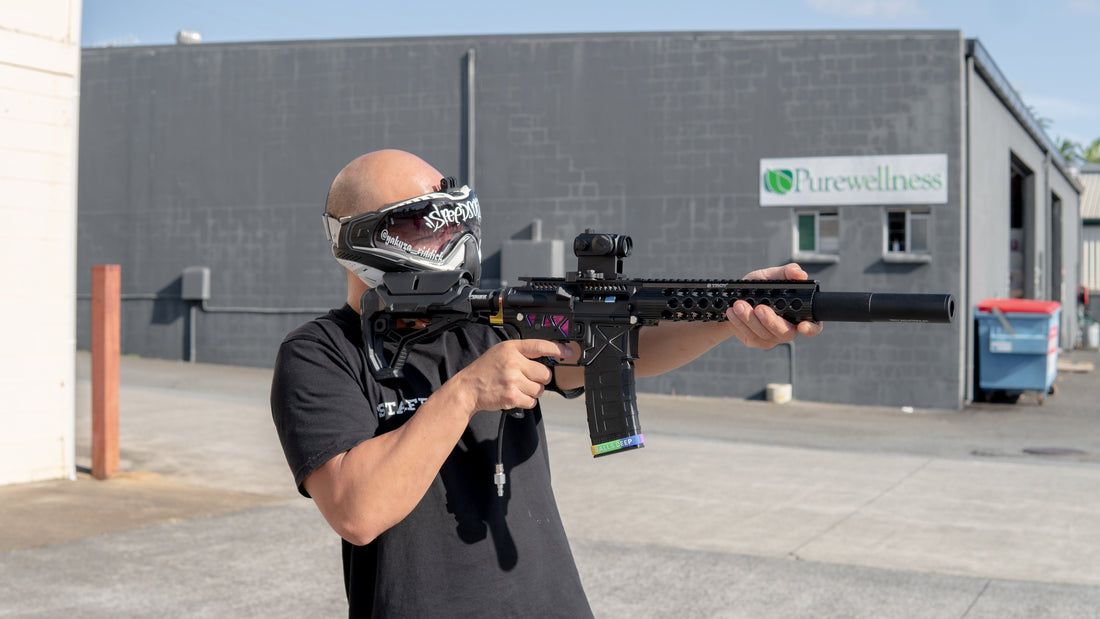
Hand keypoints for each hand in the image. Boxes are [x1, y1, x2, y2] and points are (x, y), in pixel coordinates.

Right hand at [451, 339, 572, 411]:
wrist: (468, 388)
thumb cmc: (485, 370)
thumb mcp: (501, 352)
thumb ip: (522, 352)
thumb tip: (547, 356)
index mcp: (511, 348)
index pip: (540, 346)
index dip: (558, 349)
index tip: (569, 351)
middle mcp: (513, 362)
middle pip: (544, 373)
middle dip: (540, 378)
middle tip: (527, 378)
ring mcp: (513, 380)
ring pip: (540, 389)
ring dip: (533, 391)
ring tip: (518, 387)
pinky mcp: (512, 396)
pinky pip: (532, 401)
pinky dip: (527, 401)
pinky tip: (516, 395)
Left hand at [726, 263, 823, 348]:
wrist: (735, 299)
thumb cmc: (758, 288)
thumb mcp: (769, 277)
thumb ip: (784, 273)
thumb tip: (798, 272)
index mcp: (798, 312)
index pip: (813, 326)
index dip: (811, 328)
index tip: (802, 325)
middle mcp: (788, 328)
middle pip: (785, 333)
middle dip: (771, 321)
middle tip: (759, 307)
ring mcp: (772, 337)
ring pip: (765, 334)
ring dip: (750, 319)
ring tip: (739, 304)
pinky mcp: (757, 341)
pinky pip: (750, 336)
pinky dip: (740, 323)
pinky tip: (733, 312)